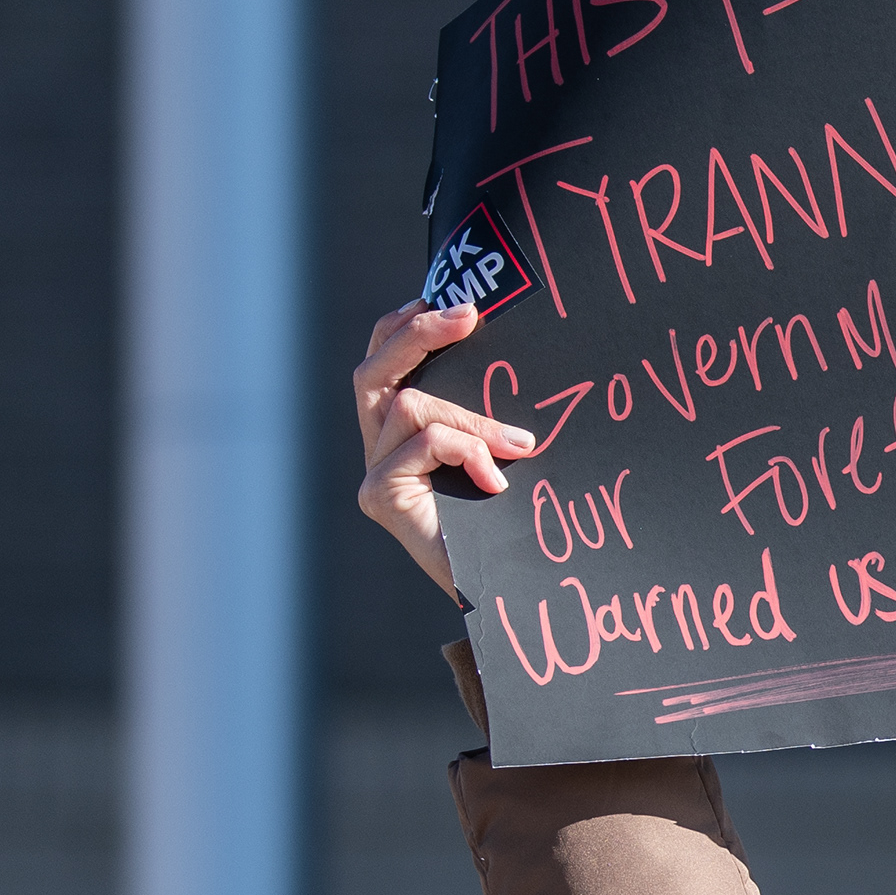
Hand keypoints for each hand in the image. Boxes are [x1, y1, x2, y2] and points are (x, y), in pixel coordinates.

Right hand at [351, 301, 541, 598]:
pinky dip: (467, 450)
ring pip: (407, 406)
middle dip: (419, 333)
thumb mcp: (507, 454)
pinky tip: (496, 482)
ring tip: (520, 446)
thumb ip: (494, 413)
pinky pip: (422, 445)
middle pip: (374, 370)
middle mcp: (379, 448)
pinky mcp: (380, 497)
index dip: (406, 325)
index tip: (452, 301)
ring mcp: (376, 473)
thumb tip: (522, 354)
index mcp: (402, 432)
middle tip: (469, 313)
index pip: (384, 361)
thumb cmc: (518, 524)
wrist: (512, 593)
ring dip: (471, 418)